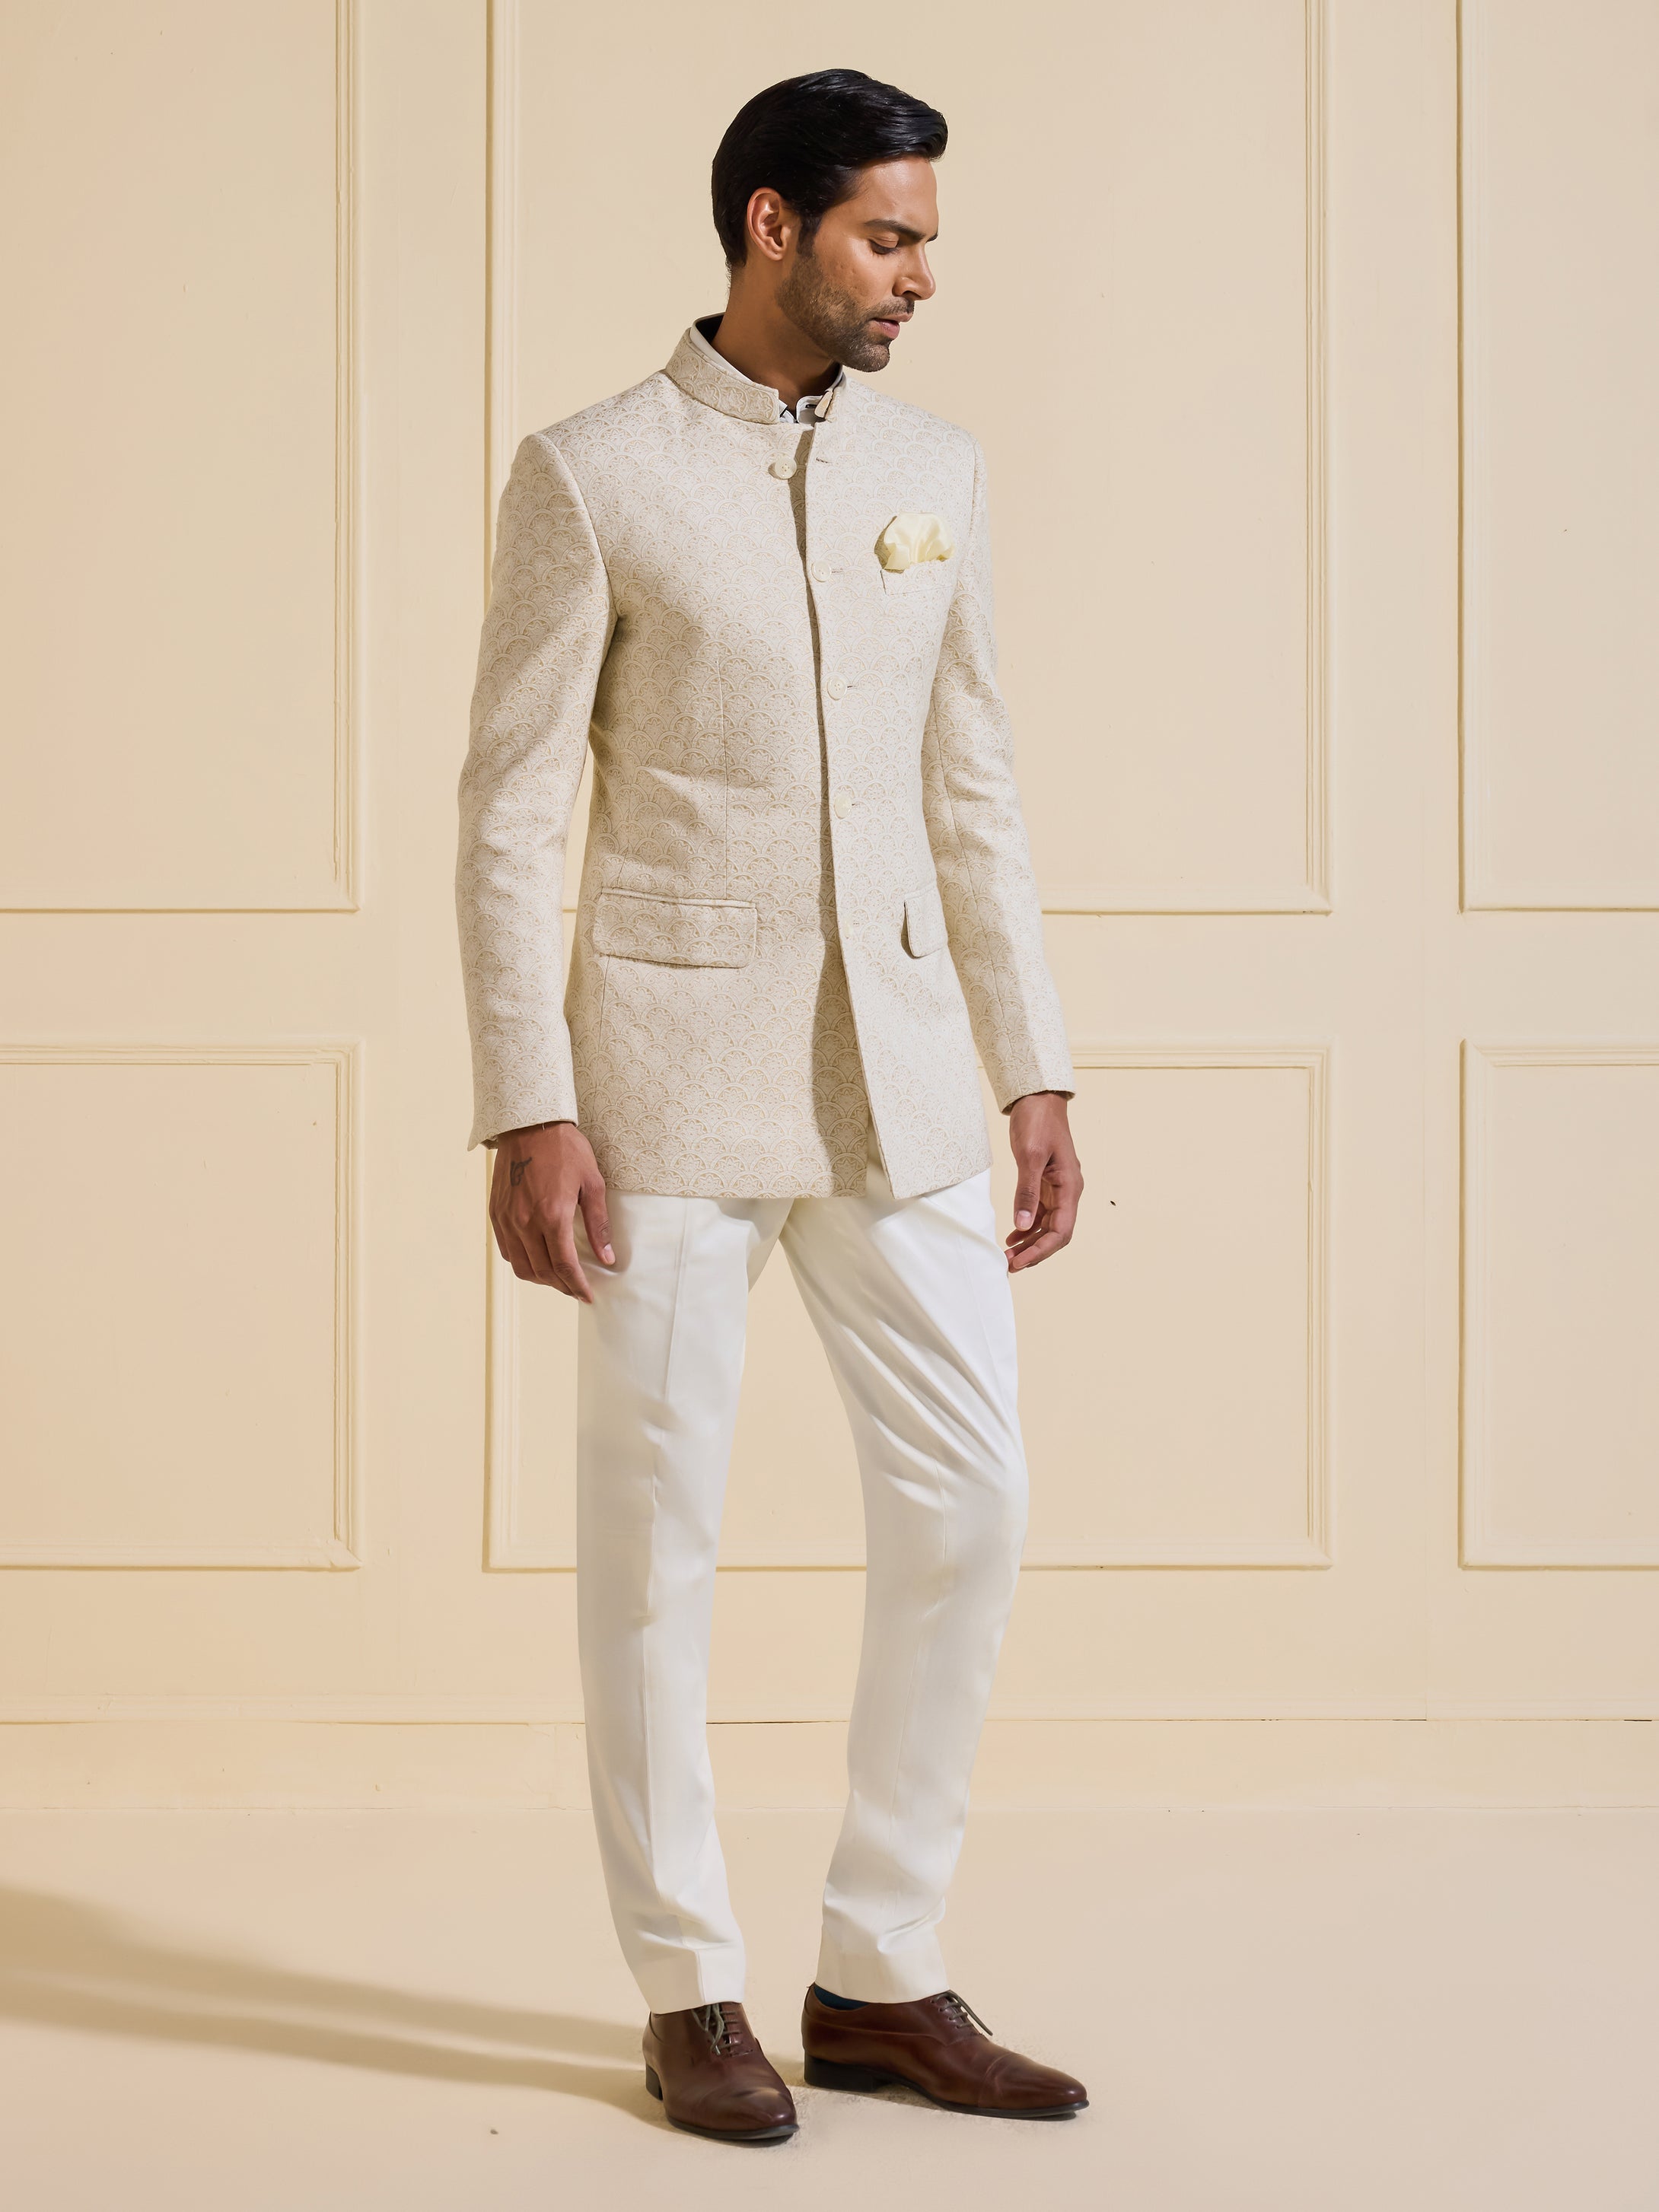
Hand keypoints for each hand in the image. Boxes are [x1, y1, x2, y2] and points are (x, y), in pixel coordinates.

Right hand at [489, 1121, 612, 1300]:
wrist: (530, 1126)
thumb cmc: (566, 1151)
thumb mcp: (592, 1184)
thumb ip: (598, 1225)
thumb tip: (606, 1257)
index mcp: (552, 1216)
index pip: (564, 1266)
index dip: (577, 1286)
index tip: (587, 1295)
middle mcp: (526, 1222)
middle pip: (542, 1272)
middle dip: (561, 1286)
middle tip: (576, 1289)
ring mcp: (507, 1219)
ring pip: (521, 1266)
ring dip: (541, 1279)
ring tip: (558, 1278)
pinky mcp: (496, 1213)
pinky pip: (507, 1250)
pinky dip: (522, 1262)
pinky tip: (536, 1259)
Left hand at [1003, 1092, 1081, 1273]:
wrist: (1038, 1099)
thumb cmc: (1038, 1122)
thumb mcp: (1029, 1156)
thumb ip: (1027, 1192)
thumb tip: (1022, 1226)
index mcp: (1070, 1187)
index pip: (1061, 1231)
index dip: (1041, 1251)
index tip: (1019, 1262)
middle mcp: (1068, 1191)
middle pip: (1056, 1233)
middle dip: (1035, 1251)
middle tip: (1009, 1264)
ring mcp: (1058, 1188)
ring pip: (1048, 1226)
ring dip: (1030, 1242)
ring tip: (1008, 1255)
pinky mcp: (1046, 1183)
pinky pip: (1040, 1213)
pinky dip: (1027, 1227)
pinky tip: (1012, 1236)